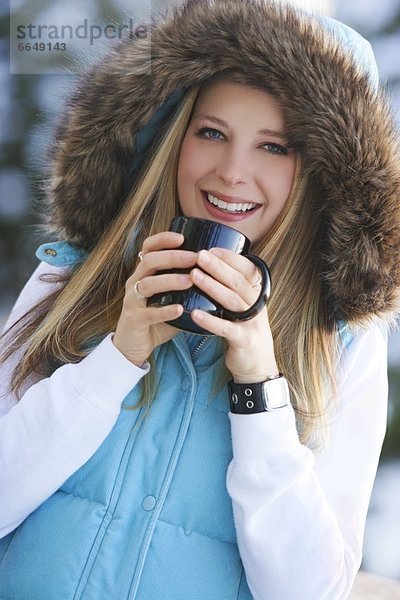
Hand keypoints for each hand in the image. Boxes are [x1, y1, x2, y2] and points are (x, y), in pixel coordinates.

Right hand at [113, 231, 196, 365]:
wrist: (133, 346)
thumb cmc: (156, 320)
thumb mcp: (170, 299)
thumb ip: (186, 288)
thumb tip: (215, 278)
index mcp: (143, 274)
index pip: (148, 248)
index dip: (162, 239)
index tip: (182, 237)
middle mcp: (135, 283)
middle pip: (149, 261)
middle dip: (173, 257)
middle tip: (194, 258)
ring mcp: (132, 301)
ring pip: (147, 284)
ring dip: (170, 280)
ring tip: (190, 280)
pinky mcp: (134, 320)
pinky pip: (148, 313)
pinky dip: (165, 311)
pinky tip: (180, 309)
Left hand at [189, 248, 278, 382]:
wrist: (258, 367)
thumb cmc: (244, 332)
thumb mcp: (244, 308)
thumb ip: (233, 290)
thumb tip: (212, 267)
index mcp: (257, 295)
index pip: (246, 270)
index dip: (229, 258)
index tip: (210, 248)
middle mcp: (257, 306)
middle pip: (237, 282)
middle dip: (218, 266)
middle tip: (199, 255)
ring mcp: (252, 323)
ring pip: (232, 301)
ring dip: (212, 287)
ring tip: (194, 275)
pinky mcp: (244, 341)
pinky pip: (226, 329)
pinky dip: (210, 321)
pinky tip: (195, 313)